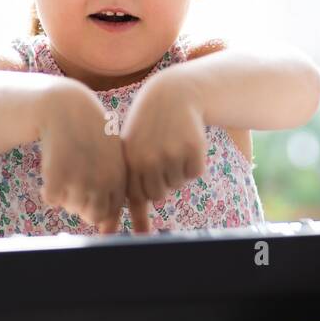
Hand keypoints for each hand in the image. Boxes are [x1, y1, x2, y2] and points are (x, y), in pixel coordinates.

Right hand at [35, 81, 127, 233]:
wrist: (66, 107)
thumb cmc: (89, 133)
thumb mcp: (110, 157)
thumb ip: (110, 187)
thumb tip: (105, 227)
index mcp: (118, 177)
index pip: (110, 212)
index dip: (98, 207)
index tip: (89, 194)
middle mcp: (101, 182)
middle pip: (90, 215)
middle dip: (82, 206)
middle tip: (75, 184)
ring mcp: (79, 180)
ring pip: (69, 207)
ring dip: (65, 196)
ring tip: (66, 171)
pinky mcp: (56, 175)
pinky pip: (51, 199)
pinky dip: (48, 190)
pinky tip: (52, 171)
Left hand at [121, 69, 208, 234]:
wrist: (173, 95)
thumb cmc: (148, 126)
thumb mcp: (132, 149)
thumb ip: (131, 181)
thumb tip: (123, 224)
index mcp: (130, 161)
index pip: (139, 196)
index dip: (146, 187)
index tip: (150, 173)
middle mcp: (150, 160)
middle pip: (160, 194)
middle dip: (163, 181)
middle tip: (163, 157)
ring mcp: (172, 155)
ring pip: (179, 183)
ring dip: (179, 170)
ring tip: (173, 145)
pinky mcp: (194, 150)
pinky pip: (196, 173)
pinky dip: (194, 163)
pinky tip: (187, 143)